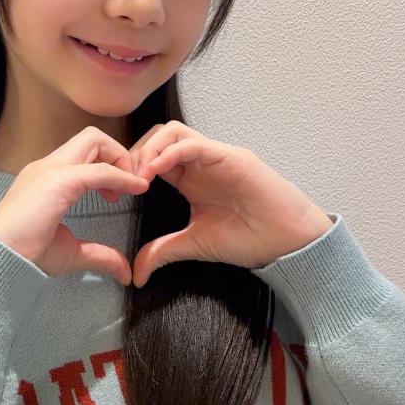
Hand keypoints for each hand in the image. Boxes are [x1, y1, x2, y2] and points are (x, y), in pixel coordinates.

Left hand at [128, 121, 333, 286]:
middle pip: (158, 137)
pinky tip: (158, 171)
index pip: (153, 157)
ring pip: (174, 132)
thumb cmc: (249, 239)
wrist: (286, 243)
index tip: (119, 191)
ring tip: (141, 176)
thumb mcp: (194, 244)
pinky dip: (172, 152)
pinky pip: (196, 144)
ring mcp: (216, 157)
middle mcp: (201, 162)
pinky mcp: (231, 158)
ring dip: (151, 149)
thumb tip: (137, 273)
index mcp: (190, 178)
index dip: (132, 168)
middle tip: (125, 181)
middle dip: (136, 154)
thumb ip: (163, 251)